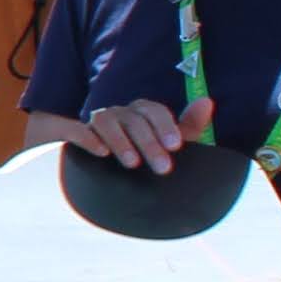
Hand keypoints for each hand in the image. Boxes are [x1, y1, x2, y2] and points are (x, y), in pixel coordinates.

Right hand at [75, 95, 210, 171]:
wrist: (110, 180)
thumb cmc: (144, 156)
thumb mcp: (170, 144)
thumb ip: (190, 125)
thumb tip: (207, 101)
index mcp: (140, 113)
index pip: (153, 111)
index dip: (165, 126)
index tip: (176, 147)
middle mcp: (118, 114)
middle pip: (133, 119)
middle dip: (149, 143)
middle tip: (163, 168)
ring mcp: (94, 123)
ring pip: (105, 121)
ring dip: (120, 141)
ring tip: (132, 164)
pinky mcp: (72, 135)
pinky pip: (75, 130)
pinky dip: (87, 137)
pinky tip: (101, 153)